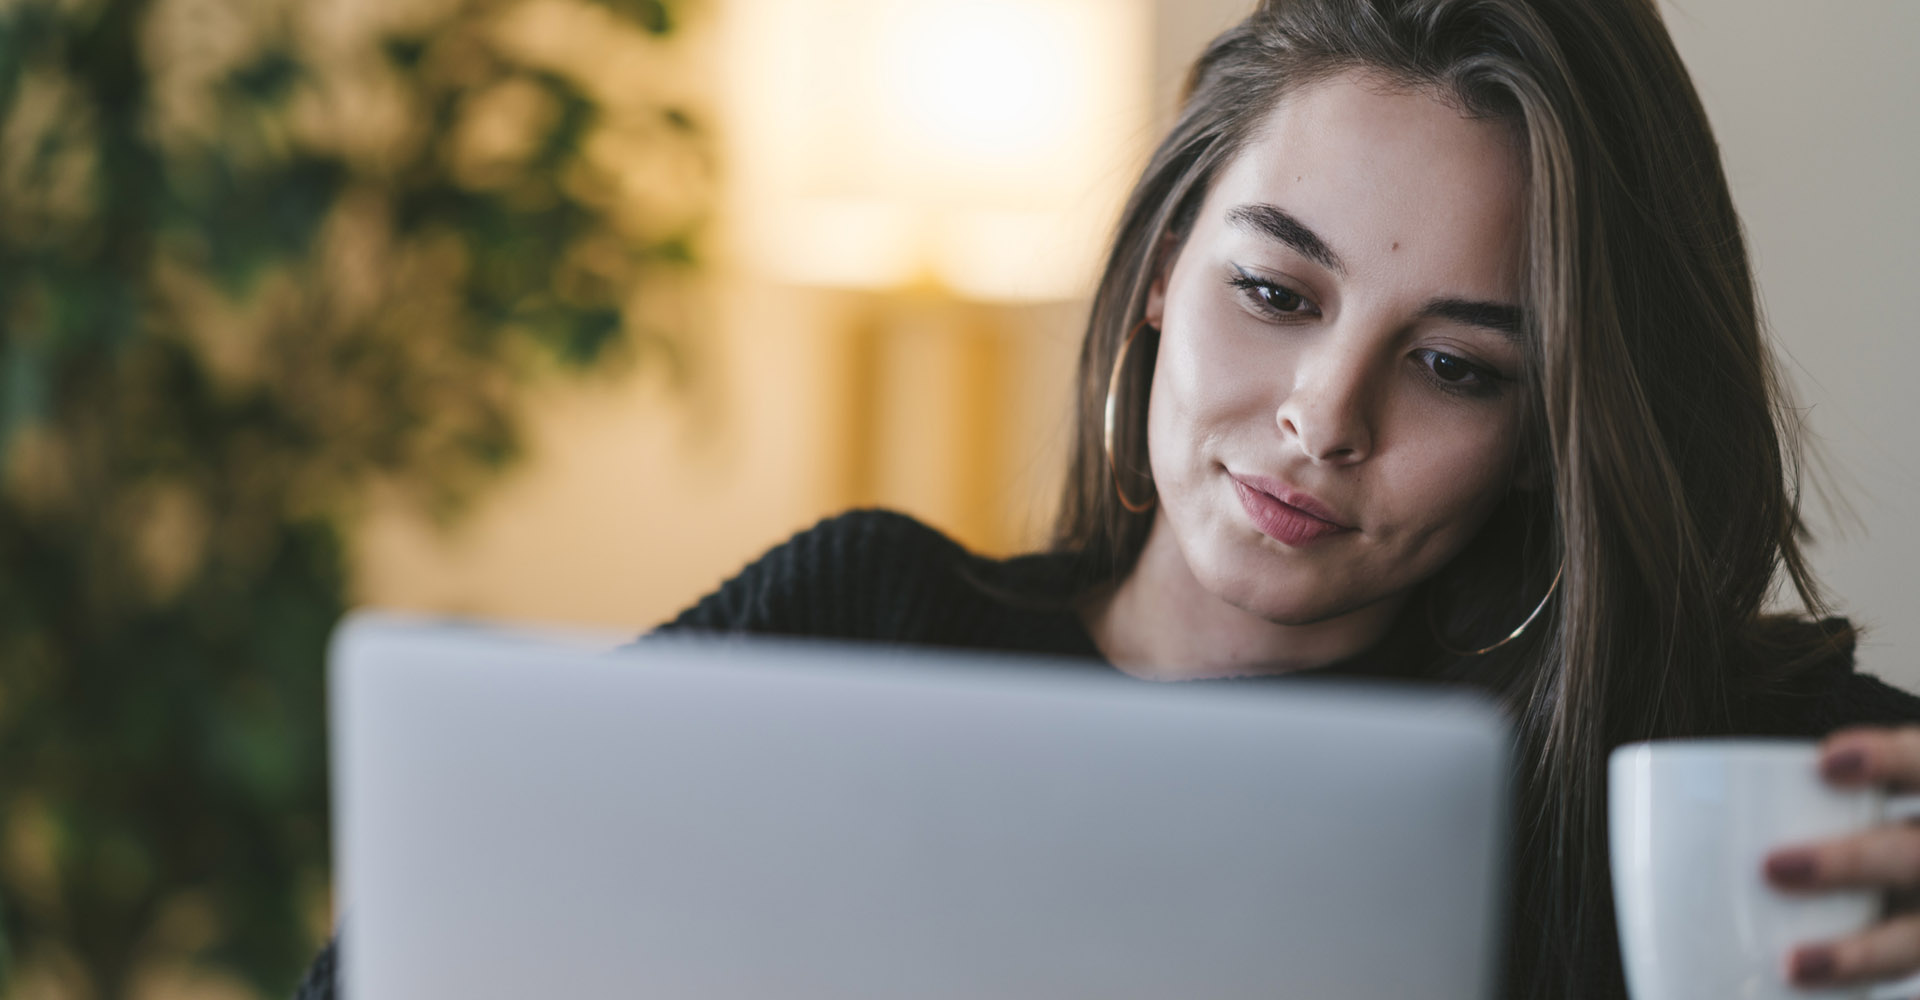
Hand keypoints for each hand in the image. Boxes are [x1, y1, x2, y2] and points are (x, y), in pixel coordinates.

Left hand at [1764, 726, 1919, 988]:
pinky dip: (1873, 990)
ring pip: (1917, 938)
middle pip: (1916, 856)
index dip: (1886, 761)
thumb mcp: (1853, 816)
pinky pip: (1913, 976)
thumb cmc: (1864, 845)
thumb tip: (1664, 807)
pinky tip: (1827, 999)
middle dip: (1851, 862)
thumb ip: (1795, 809)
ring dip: (1860, 955)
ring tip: (1794, 966)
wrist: (1919, 894)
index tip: (1824, 763)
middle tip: (1772, 867)